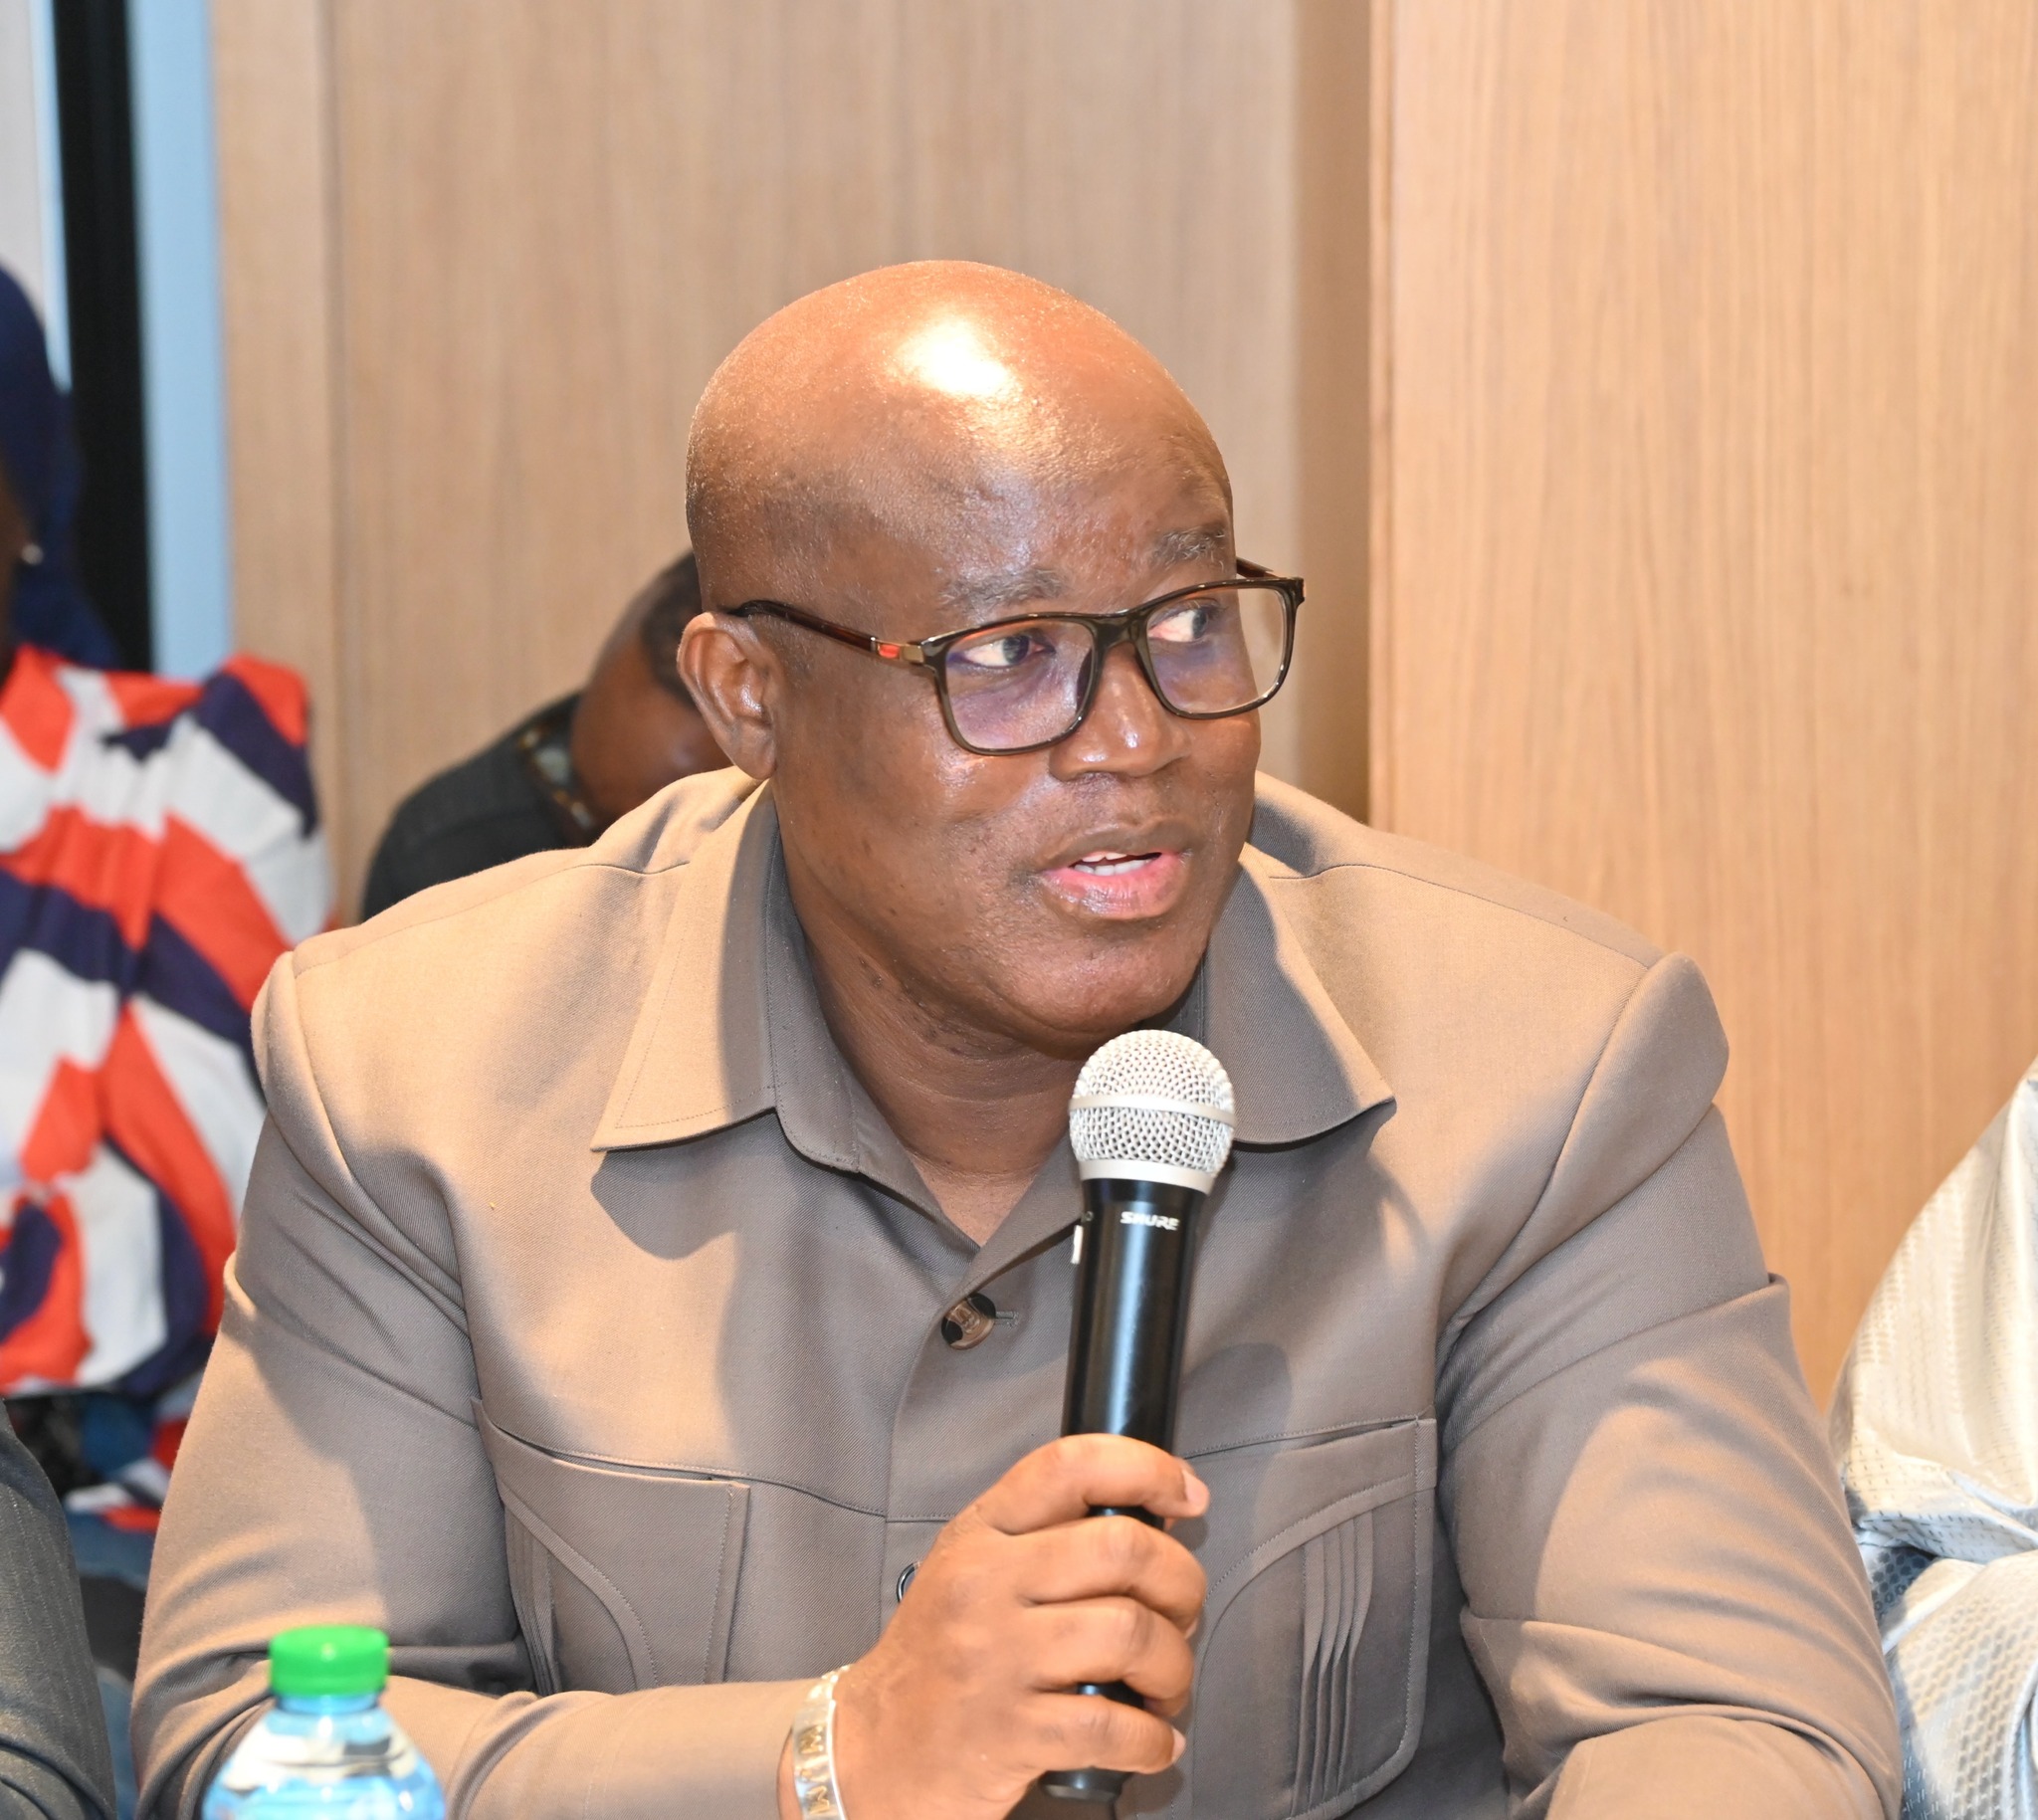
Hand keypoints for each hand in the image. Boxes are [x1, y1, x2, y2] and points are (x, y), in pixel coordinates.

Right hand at [794, 1434, 1208, 1819]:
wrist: (871, 1749)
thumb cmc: (937, 1657)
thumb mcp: (970, 1569)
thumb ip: (1043, 1538)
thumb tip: (1151, 1522)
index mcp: (981, 1533)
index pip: (1069, 1467)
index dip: (1146, 1468)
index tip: (1188, 1495)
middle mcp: (986, 1584)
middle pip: (1122, 1549)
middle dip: (1181, 1582)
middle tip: (1183, 1612)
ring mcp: (995, 1657)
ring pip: (1131, 1634)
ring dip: (1175, 1667)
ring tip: (1166, 1686)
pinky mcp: (1009, 1732)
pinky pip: (1113, 1725)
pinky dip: (1152, 1740)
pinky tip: (1153, 1743)